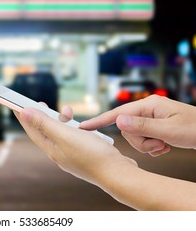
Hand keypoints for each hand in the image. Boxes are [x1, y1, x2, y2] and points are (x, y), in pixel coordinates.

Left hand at [14, 104, 136, 185]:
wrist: (118, 173)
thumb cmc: (92, 154)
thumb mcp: (65, 135)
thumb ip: (45, 123)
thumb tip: (24, 113)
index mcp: (51, 149)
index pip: (32, 130)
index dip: (24, 116)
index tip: (15, 104)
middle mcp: (59, 153)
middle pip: (45, 131)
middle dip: (42, 116)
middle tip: (40, 102)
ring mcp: (72, 154)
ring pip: (61, 133)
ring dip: (61, 120)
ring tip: (68, 110)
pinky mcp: (84, 153)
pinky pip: (73, 137)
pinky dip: (74, 127)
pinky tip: (82, 125)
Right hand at [80, 95, 195, 155]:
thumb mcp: (169, 130)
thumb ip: (142, 126)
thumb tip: (118, 122)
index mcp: (148, 105)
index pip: (118, 113)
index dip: (99, 121)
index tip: (83, 127)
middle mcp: (146, 109)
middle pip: (127, 130)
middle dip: (140, 142)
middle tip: (159, 145)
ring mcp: (150, 118)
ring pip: (135, 137)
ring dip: (148, 145)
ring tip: (165, 145)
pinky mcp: (154, 126)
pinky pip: (143, 139)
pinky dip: (152, 146)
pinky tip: (165, 146)